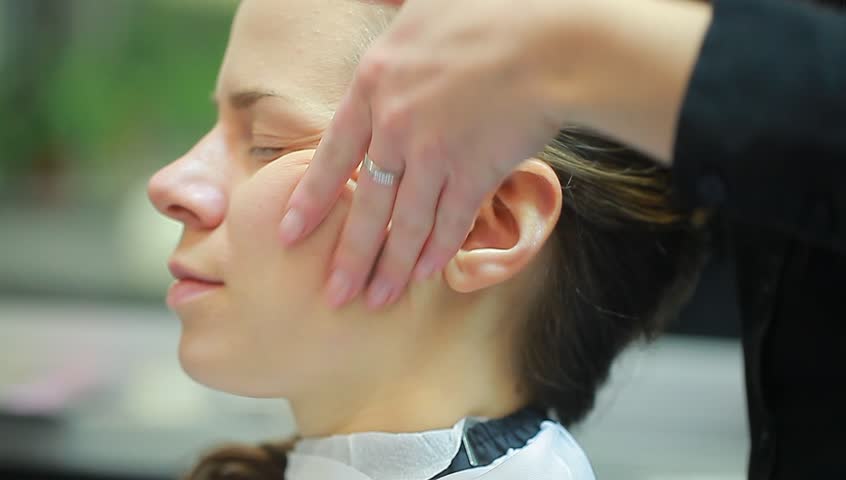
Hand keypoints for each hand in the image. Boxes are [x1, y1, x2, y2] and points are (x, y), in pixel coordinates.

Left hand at [279, 0, 568, 308]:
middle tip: (333, 295)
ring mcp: (436, 154)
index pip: (331, 155)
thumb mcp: (421, 0)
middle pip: (366, 204)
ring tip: (376, 300)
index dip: (311, 200)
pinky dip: (439, 249)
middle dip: (349, 256)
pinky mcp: (476, 172)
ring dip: (392, 267)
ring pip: (406, 224)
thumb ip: (390, 7)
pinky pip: (452, 221)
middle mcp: (396, 127)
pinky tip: (427, 273)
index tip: (290, 234)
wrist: (550, 39)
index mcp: (374, 85)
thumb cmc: (491, 11)